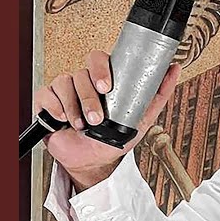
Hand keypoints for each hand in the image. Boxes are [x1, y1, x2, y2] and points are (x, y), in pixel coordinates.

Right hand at [32, 50, 182, 189]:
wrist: (93, 162)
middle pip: (80, 73)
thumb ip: (158, 93)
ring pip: (64, 83)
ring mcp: (64, 91)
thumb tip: (173, 69)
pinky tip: (63, 120)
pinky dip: (55, 108)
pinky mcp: (48, 103)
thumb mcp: (141, 118)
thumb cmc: (114, 138)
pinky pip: (46, 95)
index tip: (106, 86)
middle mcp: (83, 82)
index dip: (100, 68)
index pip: (97, 59)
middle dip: (89, 96)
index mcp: (103, 80)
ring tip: (83, 125)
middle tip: (96, 116)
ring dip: (74, 108)